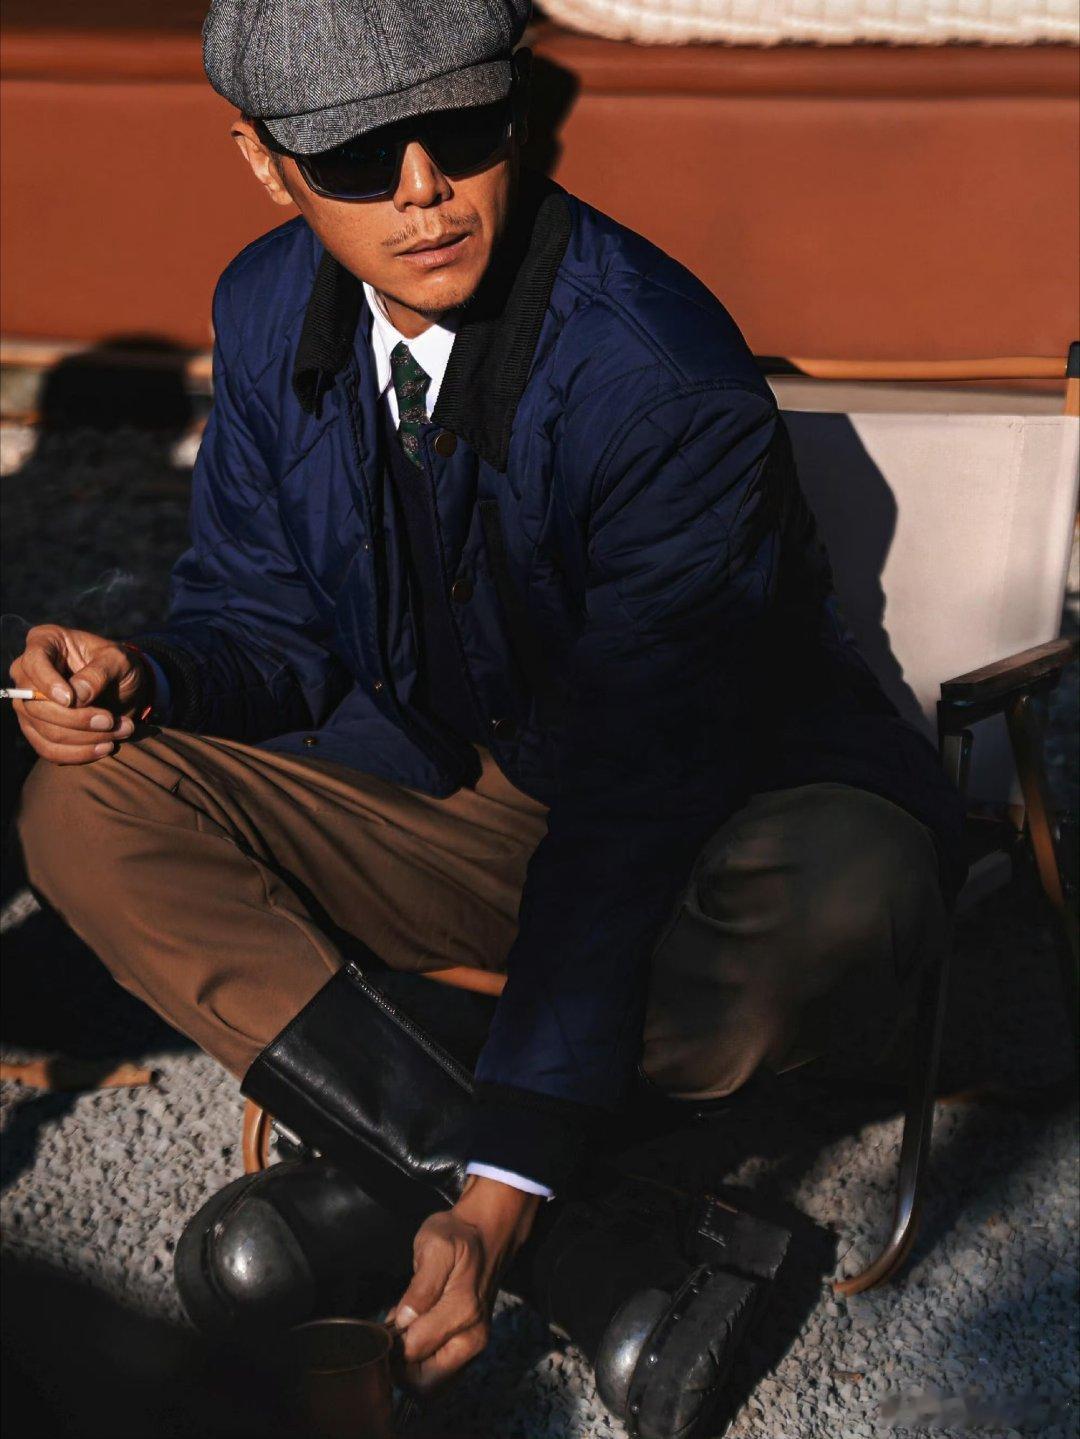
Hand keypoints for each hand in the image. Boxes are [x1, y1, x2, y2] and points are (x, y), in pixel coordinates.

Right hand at [9, 624, 150, 765]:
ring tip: (121, 732)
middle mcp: (27, 673)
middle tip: (111, 721)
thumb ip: (99, 673)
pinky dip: (78, 754)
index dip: (48, 683)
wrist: (124, 689)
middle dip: (77, 719)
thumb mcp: (119, 660)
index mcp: (45, 642)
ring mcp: (29, 704)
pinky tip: (105, 748)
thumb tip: (78, 696)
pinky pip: (49, 750)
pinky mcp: (37, 730)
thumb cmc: (118, 665)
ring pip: (45, 731)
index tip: (71, 700)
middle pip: (36, 704)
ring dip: (85, 739)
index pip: (34, 662)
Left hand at [387, 1176, 541, 1393]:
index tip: (384, 1324)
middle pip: (425, 1385)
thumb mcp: (434, 1246)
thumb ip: (420, 1286)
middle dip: (400, 1369)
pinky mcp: (470, 1350)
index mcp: (463, 1311)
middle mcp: (473, 1338)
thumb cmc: (457, 1237)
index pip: (414, 1351)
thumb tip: (405, 1322)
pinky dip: (423, 1367)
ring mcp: (474, 1348)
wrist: (487, 1234)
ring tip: (404, 1336)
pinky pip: (441, 1378)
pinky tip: (416, 1339)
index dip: (391, 1343)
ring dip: (411, 1371)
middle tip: (391, 1337)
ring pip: (433, 1387)